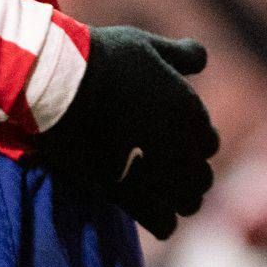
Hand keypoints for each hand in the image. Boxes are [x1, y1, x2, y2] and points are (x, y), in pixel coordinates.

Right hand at [32, 28, 218, 237]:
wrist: (58, 76)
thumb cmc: (100, 56)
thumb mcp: (145, 45)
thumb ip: (179, 55)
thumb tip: (202, 58)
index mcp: (187, 107)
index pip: (207, 141)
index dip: (194, 146)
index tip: (175, 145)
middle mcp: (180, 141)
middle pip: (201, 176)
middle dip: (189, 179)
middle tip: (168, 176)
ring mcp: (155, 169)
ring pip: (188, 201)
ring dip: (178, 202)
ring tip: (161, 198)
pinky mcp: (125, 189)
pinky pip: (161, 221)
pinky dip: (162, 222)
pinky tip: (153, 216)